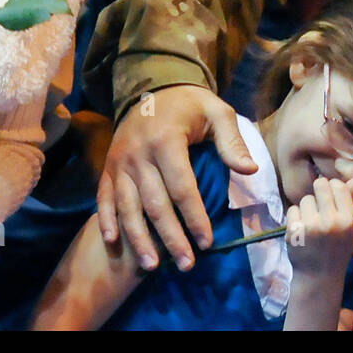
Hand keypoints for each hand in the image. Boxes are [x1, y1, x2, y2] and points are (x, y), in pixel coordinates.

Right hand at [97, 84, 256, 271]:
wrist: (153, 87)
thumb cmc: (191, 104)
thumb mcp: (218, 112)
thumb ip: (232, 142)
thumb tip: (249, 170)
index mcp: (166, 140)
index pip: (182, 187)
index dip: (195, 217)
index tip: (207, 241)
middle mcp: (138, 154)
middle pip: (155, 204)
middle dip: (171, 238)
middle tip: (187, 264)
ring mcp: (119, 162)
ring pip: (128, 208)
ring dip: (139, 239)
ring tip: (153, 266)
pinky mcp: (108, 167)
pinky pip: (104, 198)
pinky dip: (107, 221)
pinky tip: (114, 243)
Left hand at [284, 176, 352, 279]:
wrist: (318, 277)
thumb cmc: (337, 249)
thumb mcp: (349, 227)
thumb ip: (351, 201)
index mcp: (348, 219)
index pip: (338, 185)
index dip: (333, 189)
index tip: (332, 199)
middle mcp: (331, 221)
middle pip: (320, 185)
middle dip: (319, 192)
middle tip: (320, 207)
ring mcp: (311, 226)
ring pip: (305, 198)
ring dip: (307, 207)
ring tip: (312, 223)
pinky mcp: (294, 231)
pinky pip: (293, 209)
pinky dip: (296, 217)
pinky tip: (302, 230)